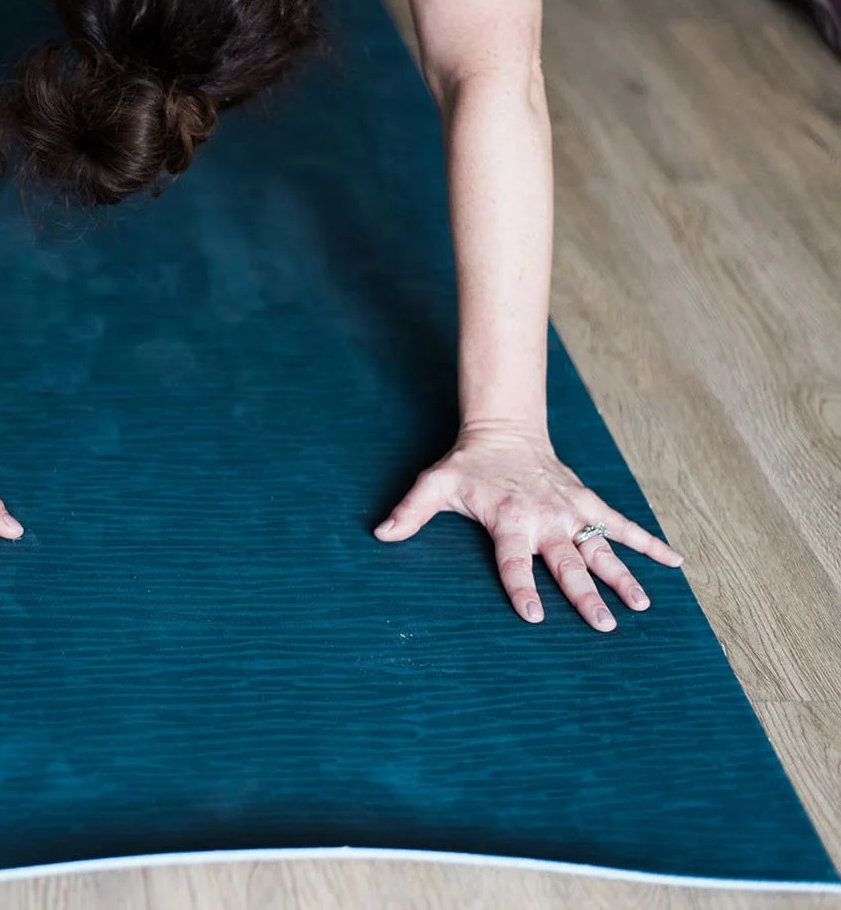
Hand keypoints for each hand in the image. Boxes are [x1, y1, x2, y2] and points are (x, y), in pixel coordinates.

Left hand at [373, 421, 683, 631]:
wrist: (505, 428)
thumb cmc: (468, 465)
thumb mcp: (434, 485)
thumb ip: (410, 512)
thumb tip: (380, 534)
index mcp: (510, 520)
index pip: (515, 564)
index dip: (523, 589)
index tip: (536, 617)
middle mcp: (546, 519)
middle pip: (567, 565)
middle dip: (585, 596)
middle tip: (603, 625)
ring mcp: (572, 511)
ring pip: (601, 550)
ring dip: (623, 577)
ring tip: (643, 605)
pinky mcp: (588, 502)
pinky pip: (623, 524)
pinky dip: (649, 542)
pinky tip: (674, 562)